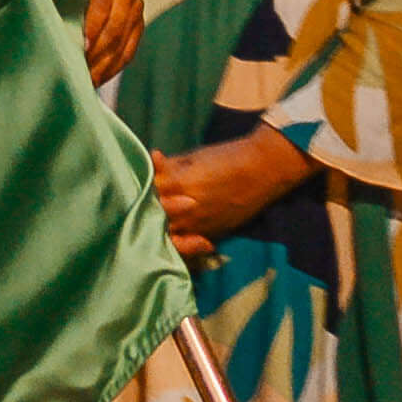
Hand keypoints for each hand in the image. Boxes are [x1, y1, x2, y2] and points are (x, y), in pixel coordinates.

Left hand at [68, 0, 142, 83]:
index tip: (81, 48)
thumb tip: (50, 24)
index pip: (102, 4)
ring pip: (124, 42)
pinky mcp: (140, 25)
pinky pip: (130, 50)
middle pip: (116, 27)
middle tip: (80, 72)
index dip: (92, 27)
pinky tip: (100, 78)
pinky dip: (115, 67)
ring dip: (106, 65)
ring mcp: (137, 9)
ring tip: (87, 82)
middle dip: (98, 53)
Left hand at [152, 135, 307, 258]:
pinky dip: (180, 241)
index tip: (137, 186)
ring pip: (167, 236)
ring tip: (154, 225)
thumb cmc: (229, 157)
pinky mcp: (211, 234)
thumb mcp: (194, 157)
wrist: (265, 169)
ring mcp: (198, 225)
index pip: (146, 193)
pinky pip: (188, 244)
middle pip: (152, 218)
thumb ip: (168, 166)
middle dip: (144, 213)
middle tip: (140, 209)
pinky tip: (177, 235)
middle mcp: (186, 209)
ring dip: (159, 231)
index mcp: (178, 184)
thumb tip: (149, 165)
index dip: (139, 190)